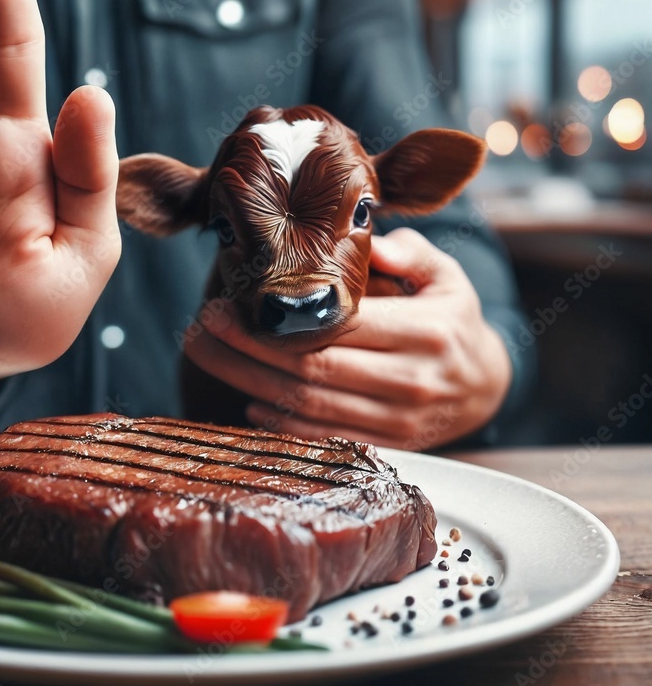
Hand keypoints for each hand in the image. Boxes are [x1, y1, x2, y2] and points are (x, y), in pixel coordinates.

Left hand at [184, 228, 511, 448]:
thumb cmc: (451, 319)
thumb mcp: (444, 275)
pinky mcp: (388, 445)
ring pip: (309, 406)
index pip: (338, 327)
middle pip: (311, 368)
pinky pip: (325, 437)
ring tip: (206, 356)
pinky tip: (246, 398)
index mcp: (425, 331)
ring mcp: (400, 420)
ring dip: (249, 383)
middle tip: (199, 329)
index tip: (227, 302)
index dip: (276, 320)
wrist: (485, 384)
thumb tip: (368, 240)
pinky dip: (281, 422)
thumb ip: (408, 253)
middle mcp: (412, 380)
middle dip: (246, 349)